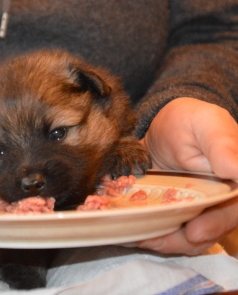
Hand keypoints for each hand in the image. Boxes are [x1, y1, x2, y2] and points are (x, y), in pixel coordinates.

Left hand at [137, 98, 237, 254]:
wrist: (165, 124)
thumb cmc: (190, 119)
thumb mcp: (206, 123)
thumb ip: (223, 144)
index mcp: (234, 183)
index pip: (231, 209)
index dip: (215, 224)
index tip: (193, 232)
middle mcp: (219, 201)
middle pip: (207, 230)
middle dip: (180, 240)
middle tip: (150, 238)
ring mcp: (195, 208)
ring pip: (186, 237)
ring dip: (162, 240)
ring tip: (136, 236)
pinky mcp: (174, 210)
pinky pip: (167, 229)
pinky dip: (151, 232)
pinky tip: (131, 231)